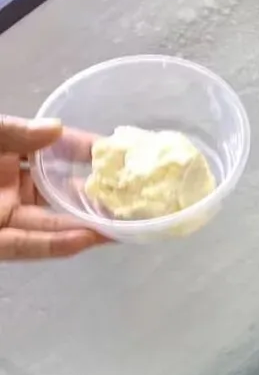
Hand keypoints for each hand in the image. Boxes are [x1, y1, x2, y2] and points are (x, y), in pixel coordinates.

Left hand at [0, 116, 106, 261]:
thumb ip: (14, 131)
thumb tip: (56, 129)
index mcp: (4, 156)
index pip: (52, 153)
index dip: (82, 151)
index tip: (116, 153)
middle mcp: (8, 187)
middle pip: (58, 194)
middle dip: (94, 197)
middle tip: (130, 196)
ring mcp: (3, 216)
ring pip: (49, 225)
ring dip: (84, 227)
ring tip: (120, 226)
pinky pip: (26, 245)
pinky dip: (55, 245)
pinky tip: (86, 239)